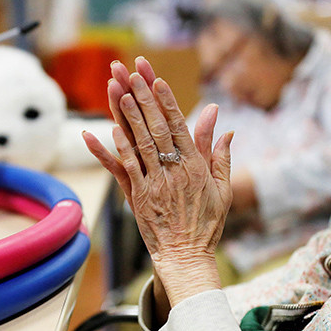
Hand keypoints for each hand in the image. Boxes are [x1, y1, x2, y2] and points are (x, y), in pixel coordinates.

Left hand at [83, 57, 232, 306]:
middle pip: (157, 127)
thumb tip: (224, 126)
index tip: (157, 79)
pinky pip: (124, 170)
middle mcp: (175, 171)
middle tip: (131, 72)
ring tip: (119, 91)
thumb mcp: (222, 188)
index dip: (167, 101)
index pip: (180, 126)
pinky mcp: (139, 198)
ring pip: (140, 144)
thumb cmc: (206, 224)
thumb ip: (219, 155)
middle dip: (144, 97)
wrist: (187, 257)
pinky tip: (106, 131)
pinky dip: (114, 150)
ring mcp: (155, 184)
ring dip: (128, 116)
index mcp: (196, 167)